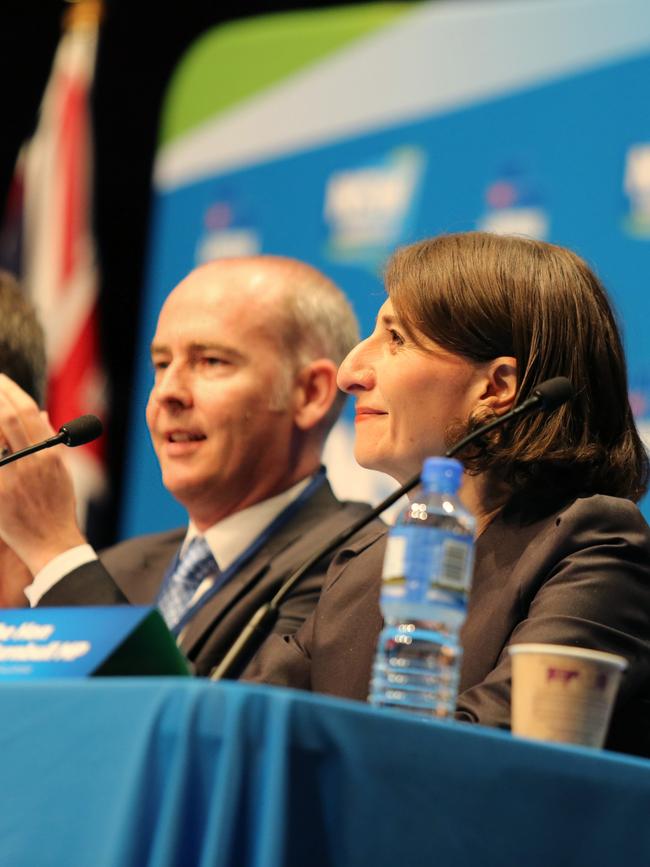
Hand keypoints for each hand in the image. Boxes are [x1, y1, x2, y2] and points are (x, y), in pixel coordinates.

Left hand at [0, 374, 86, 574]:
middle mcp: (31, 462)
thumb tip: (39, 414)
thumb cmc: (57, 507)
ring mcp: (11, 478)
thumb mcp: (61, 471)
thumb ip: (51, 442)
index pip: (28, 412)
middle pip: (8, 419)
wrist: (51, 542)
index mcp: (49, 454)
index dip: (11, 391)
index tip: (1, 378)